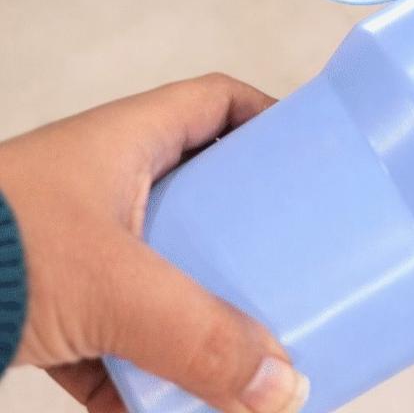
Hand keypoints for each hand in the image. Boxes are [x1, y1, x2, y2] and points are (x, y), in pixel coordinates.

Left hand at [0, 74, 306, 412]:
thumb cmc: (7, 243)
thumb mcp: (118, 287)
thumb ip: (200, 339)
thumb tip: (285, 389)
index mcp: (131, 140)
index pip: (217, 103)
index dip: (267, 121)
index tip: (311, 159)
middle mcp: (106, 181)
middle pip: (198, 192)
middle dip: (243, 233)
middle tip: (290, 266)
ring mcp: (75, 241)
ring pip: (158, 268)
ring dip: (193, 310)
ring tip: (242, 347)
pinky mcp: (46, 303)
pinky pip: (110, 335)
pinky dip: (135, 373)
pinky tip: (158, 412)